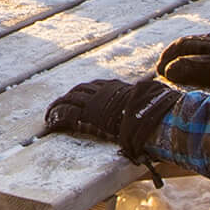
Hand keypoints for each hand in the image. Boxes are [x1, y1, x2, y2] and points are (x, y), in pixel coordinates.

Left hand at [40, 76, 177, 159]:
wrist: (153, 116)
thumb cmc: (157, 111)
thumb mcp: (151, 101)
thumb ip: (147, 101)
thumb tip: (159, 103)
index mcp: (115, 87)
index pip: (94, 87)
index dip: (83, 93)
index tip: (77, 98)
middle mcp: (102, 91)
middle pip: (78, 91)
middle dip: (67, 99)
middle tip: (57, 108)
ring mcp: (94, 102)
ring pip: (69, 100)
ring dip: (58, 108)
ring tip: (50, 116)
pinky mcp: (88, 115)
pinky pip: (67, 113)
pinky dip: (57, 117)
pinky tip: (50, 123)